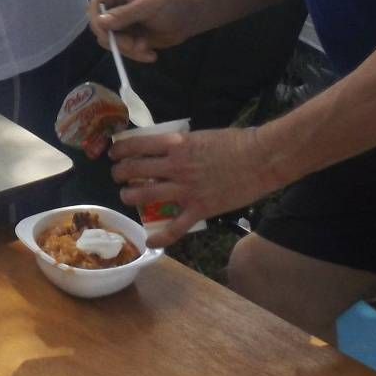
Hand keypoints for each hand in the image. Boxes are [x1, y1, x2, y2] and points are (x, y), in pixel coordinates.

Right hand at [88, 0, 203, 62]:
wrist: (189, 20)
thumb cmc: (171, 5)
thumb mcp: (149, 6)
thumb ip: (125, 14)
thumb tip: (100, 22)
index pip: (95, 5)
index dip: (96, 20)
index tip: (107, 34)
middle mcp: (114, 7)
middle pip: (100, 27)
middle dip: (116, 40)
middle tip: (134, 46)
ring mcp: (120, 24)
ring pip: (110, 42)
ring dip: (127, 50)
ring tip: (147, 49)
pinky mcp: (128, 38)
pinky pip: (122, 50)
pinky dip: (135, 55)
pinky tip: (150, 54)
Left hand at [109, 125, 276, 246]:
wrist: (261, 158)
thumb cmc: (236, 142)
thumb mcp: (200, 135)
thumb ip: (181, 144)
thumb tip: (166, 149)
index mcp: (175, 144)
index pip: (136, 146)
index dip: (120, 150)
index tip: (114, 154)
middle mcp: (175, 166)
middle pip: (134, 170)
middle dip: (120, 174)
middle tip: (118, 177)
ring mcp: (186, 189)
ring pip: (144, 196)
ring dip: (129, 196)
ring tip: (127, 196)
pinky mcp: (200, 209)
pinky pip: (175, 227)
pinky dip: (160, 236)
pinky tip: (150, 240)